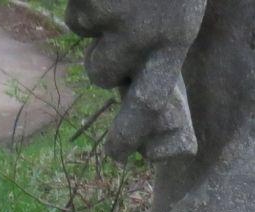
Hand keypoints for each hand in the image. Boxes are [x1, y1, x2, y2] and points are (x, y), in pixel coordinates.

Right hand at [65, 0, 208, 160]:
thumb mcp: (180, 14)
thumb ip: (163, 46)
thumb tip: (135, 84)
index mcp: (176, 37)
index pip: (149, 104)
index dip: (128, 135)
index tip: (117, 155)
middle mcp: (144, 35)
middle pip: (102, 75)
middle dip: (98, 60)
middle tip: (111, 32)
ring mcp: (112, 16)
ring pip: (84, 38)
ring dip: (91, 21)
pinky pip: (74, 12)